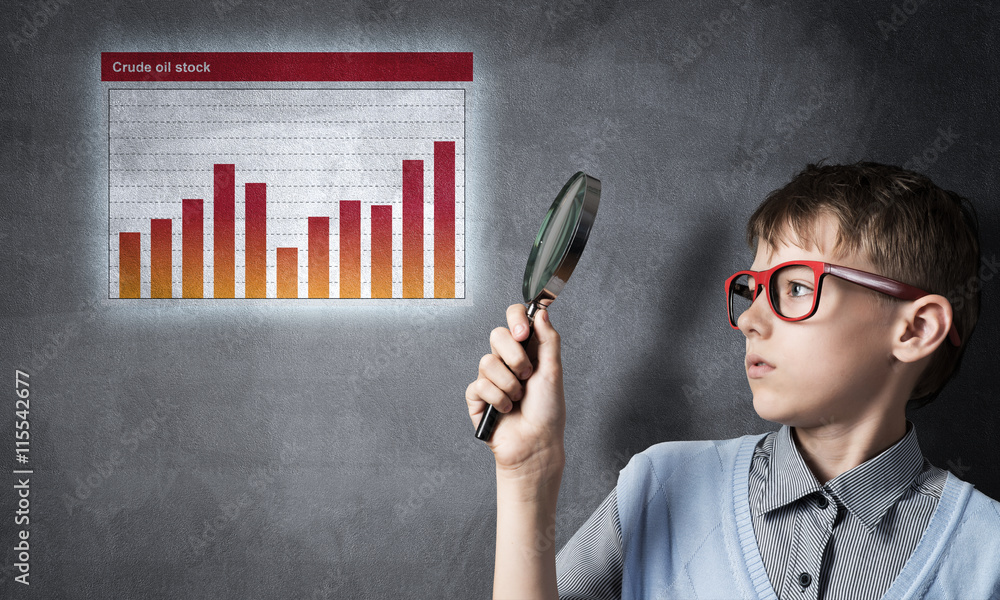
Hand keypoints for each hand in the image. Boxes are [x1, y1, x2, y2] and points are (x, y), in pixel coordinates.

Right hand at [466, 304, 565, 479]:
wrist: (535, 443)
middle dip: (514, 357)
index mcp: (527, 350)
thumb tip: (541, 312)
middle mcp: (507, 360)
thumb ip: (548, 339)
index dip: (515, 319)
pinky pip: (479, 385)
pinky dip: (498, 399)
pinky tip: (506, 409)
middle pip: (497, 335)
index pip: (515, 319)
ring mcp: (491, 377)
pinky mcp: (478, 396)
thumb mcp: (553, 371)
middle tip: (526, 375)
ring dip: (508, 384)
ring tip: (518, 398)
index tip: (522, 332)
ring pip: (487, 362)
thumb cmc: (548, 412)